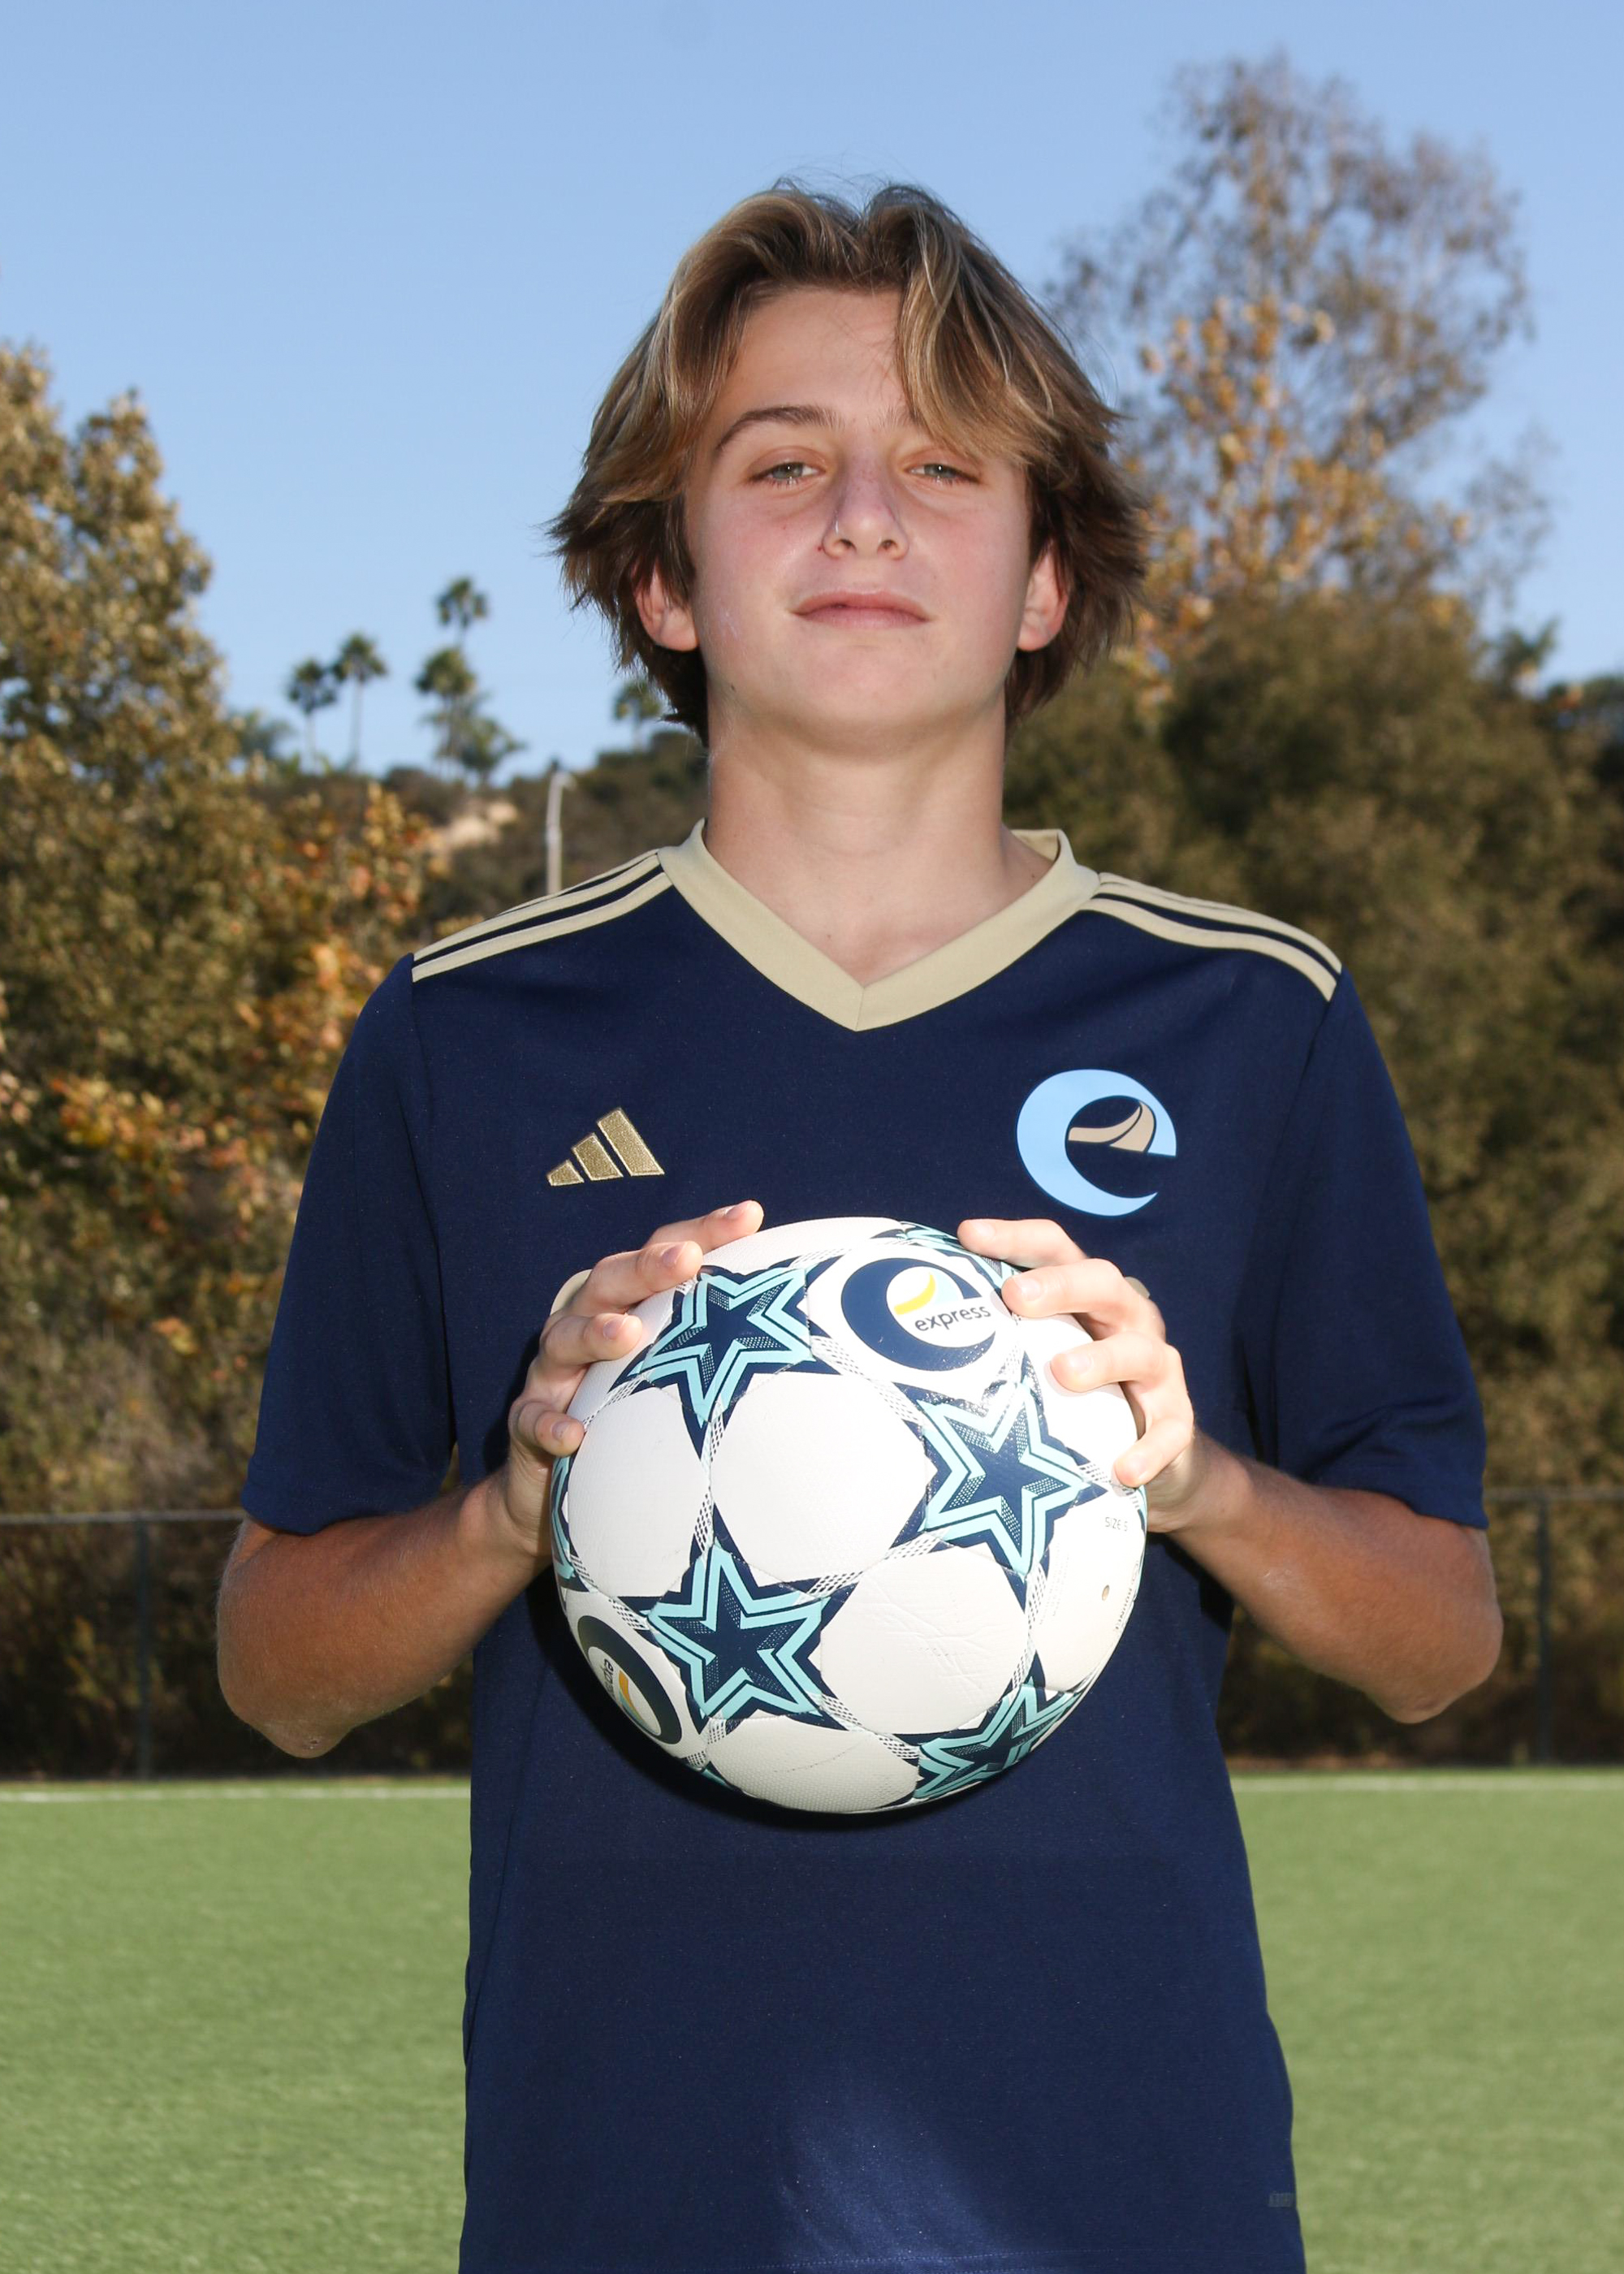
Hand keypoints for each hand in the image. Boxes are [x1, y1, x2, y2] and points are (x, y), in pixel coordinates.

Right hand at [492, 1200, 764, 1553]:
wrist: (553, 1491)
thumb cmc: (634, 1421)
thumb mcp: (677, 1379)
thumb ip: (726, 1353)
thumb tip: (818, 1342)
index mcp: (629, 1305)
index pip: (666, 1254)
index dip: (704, 1231)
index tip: (750, 1215)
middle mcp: (587, 1324)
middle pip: (612, 1280)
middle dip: (648, 1265)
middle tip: (687, 1259)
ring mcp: (553, 1374)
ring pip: (565, 1338)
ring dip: (596, 1332)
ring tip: (628, 1334)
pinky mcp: (529, 1424)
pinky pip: (534, 1420)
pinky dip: (552, 1425)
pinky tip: (575, 1435)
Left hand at [956, 1215, 1213, 1532]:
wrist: (1148, 1451)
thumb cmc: (1073, 1392)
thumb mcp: (1035, 1353)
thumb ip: (994, 1334)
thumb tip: (904, 1323)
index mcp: (1086, 1294)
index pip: (1055, 1248)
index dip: (1015, 1238)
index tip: (968, 1236)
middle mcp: (1125, 1319)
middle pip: (1102, 1283)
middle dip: (1059, 1285)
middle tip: (1015, 1296)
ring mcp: (1156, 1368)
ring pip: (1138, 1351)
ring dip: (1101, 1360)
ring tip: (1062, 1373)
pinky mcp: (1176, 1419)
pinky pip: (1171, 1430)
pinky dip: (1149, 1448)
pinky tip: (1121, 1468)